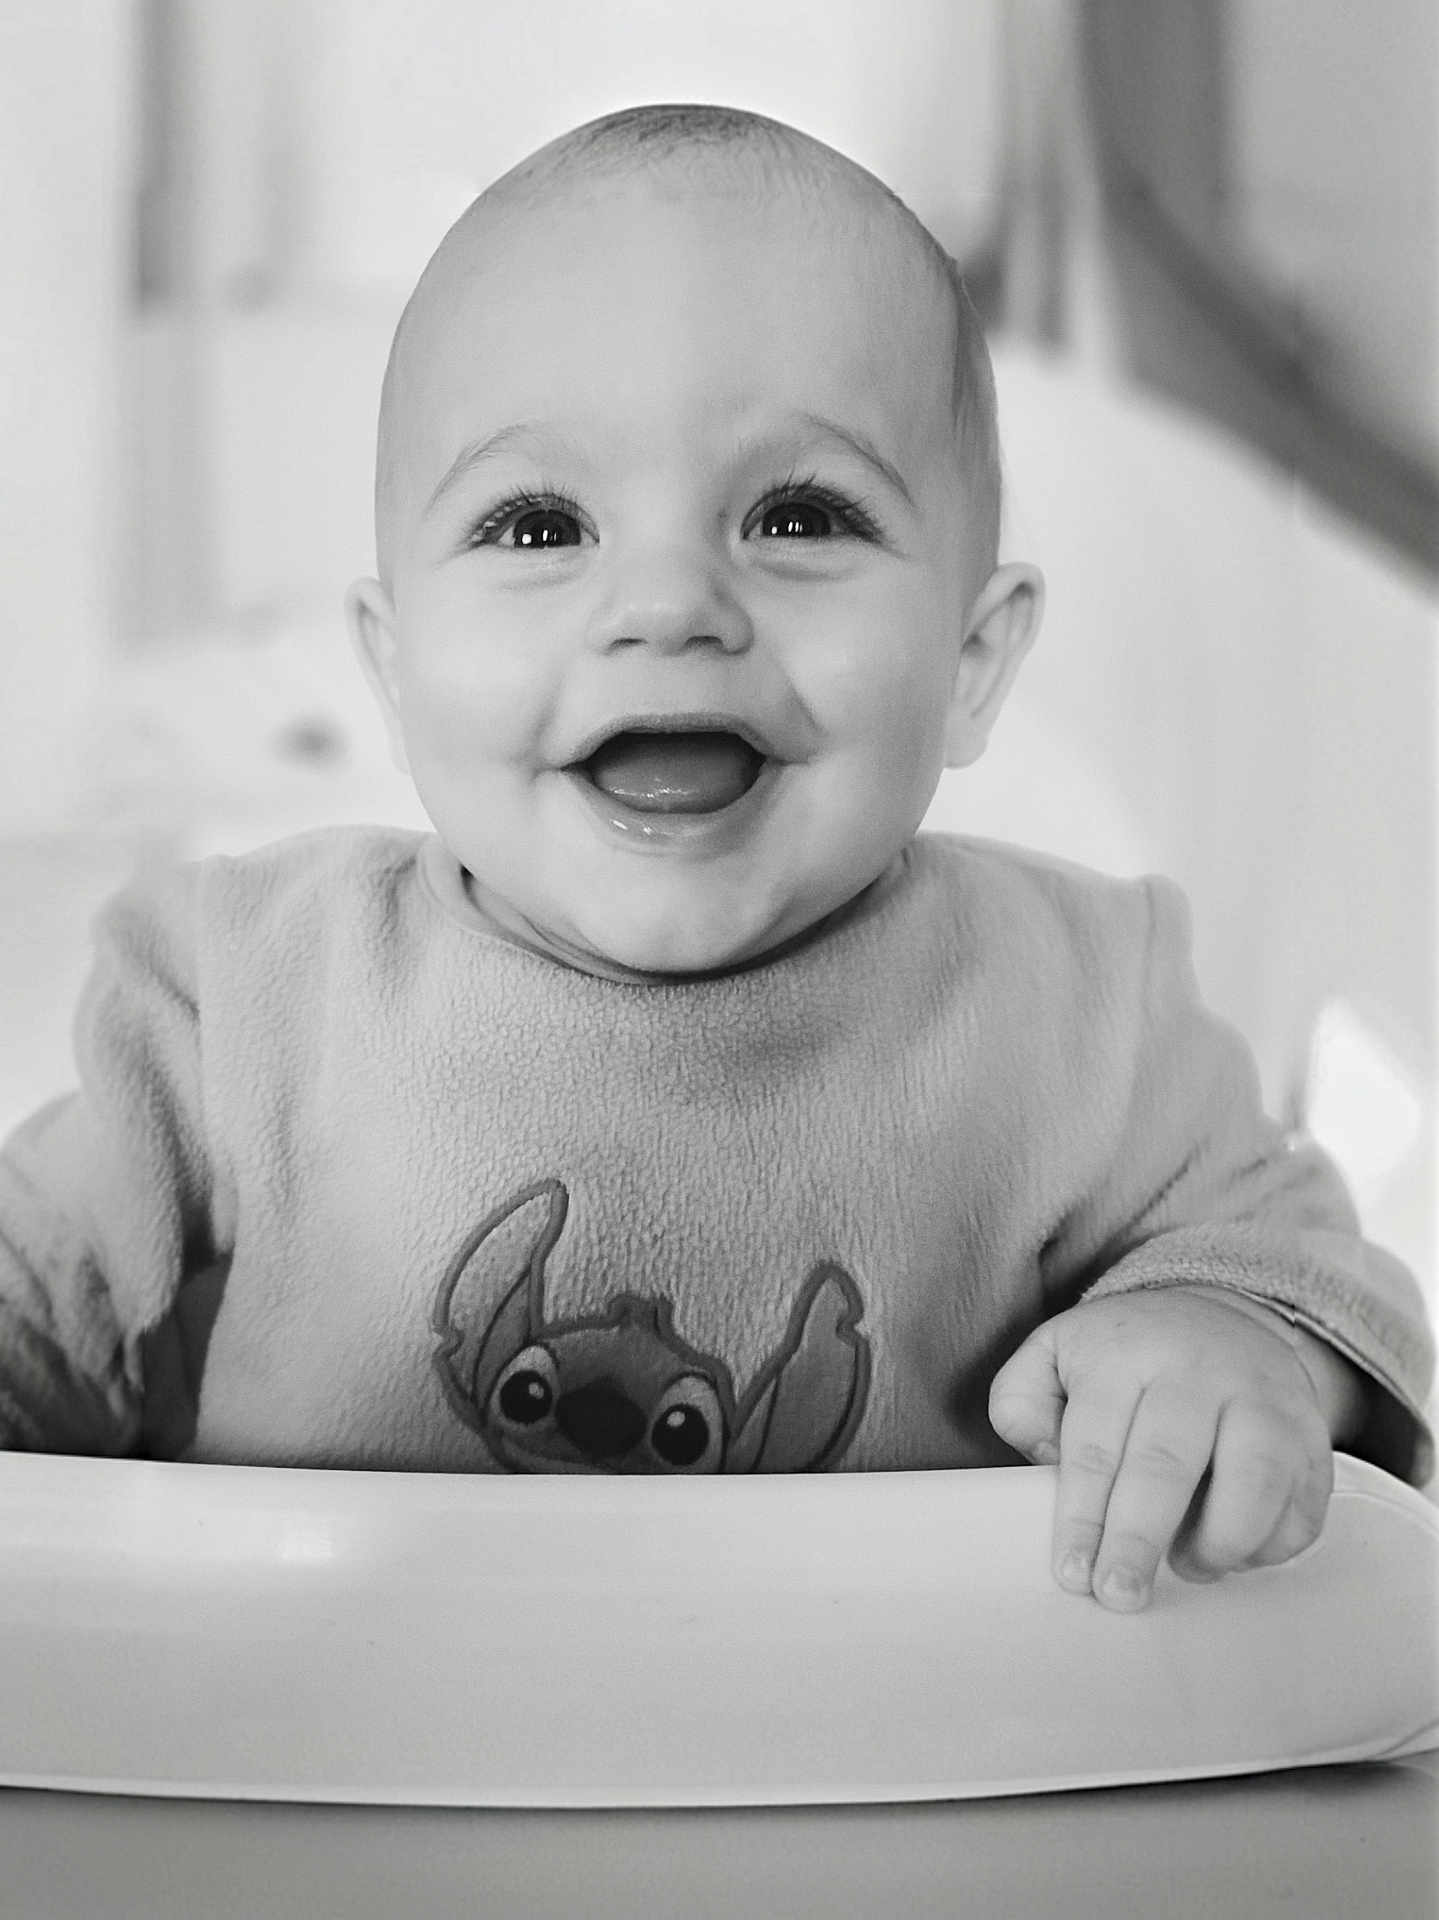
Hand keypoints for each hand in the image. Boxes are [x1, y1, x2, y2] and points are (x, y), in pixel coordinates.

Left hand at [988, 1287, 1335, 1611]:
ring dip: (1217, 1544)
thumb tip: (1042, 1462)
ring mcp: (1264, 1399)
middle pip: (1167, 1463)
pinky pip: (1302, 1506)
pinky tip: (1236, 1552)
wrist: (1219, 1317)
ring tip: (1187, 1567)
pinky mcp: (1311, 1435)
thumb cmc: (1129, 1356)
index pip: (1096, 1443)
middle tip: (1119, 1593)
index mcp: (1126, 1353)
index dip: (1082, 1516)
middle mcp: (1199, 1370)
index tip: (1073, 1571)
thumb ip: (1023, 1402)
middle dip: (1139, 1541)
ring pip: (1251, 1482)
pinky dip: (1270, 1545)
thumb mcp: (1055, 1355)